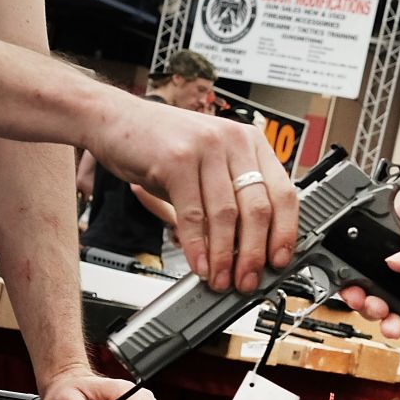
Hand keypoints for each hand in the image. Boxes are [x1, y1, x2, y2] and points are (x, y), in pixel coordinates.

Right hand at [88, 94, 297, 295]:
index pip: (284, 193)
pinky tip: (198, 264)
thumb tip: (247, 249)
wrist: (115, 120)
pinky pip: (193, 214)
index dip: (284, 233)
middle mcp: (233, 141)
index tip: (279, 260)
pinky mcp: (177, 160)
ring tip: (221, 279)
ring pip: (226, 215)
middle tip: (247, 280)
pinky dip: (197, 246)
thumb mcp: (207, 167)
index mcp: (251, 143)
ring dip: (225, 256)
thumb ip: (229, 199)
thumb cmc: (163, 146)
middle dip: (254, 254)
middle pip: (258, 209)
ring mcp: (206, 148)